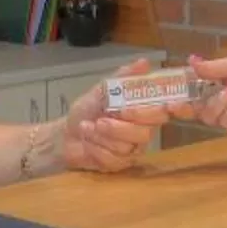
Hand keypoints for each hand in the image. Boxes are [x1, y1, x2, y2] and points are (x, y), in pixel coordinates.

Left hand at [58, 58, 168, 172]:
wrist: (66, 134)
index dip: (153, 112)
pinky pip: (113, 159)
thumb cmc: (88, 110)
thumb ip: (124, 76)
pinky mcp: (120, 165)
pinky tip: (87, 142)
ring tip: (87, 128)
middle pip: (144, 133)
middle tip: (100, 120)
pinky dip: (95, 148)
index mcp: (143, 112)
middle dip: (118, 127)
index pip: (160, 113)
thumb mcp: (104, 89)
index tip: (140, 109)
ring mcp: (132, 151)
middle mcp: (143, 132)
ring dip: (101, 136)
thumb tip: (145, 62)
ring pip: (126, 147)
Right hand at [185, 53, 226, 131]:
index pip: (191, 93)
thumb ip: (212, 67)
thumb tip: (190, 60)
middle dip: (187, 107)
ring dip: (219, 103)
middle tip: (180, 104)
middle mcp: (219, 100)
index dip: (178, 96)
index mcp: (215, 84)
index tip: (167, 97)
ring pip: (209, 116)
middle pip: (194, 110)